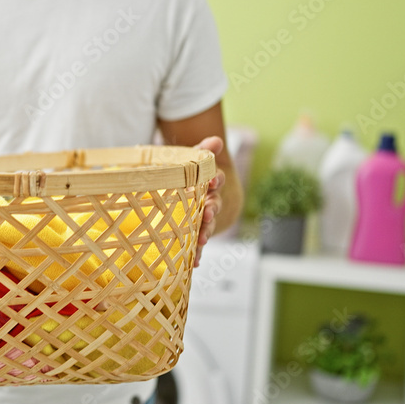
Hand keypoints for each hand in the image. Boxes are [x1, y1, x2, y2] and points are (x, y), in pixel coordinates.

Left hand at [193, 136, 225, 267]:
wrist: (188, 194)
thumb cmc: (188, 175)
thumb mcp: (192, 160)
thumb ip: (202, 150)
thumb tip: (216, 140)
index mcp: (208, 184)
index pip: (215, 180)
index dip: (214, 180)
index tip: (210, 180)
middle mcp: (208, 202)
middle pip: (213, 205)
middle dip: (211, 209)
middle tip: (207, 211)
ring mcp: (202, 219)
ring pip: (205, 226)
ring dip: (205, 232)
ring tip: (202, 239)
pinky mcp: (193, 234)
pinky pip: (195, 245)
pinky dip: (196, 254)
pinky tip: (194, 263)